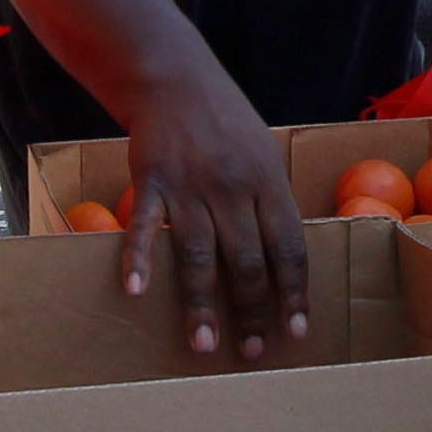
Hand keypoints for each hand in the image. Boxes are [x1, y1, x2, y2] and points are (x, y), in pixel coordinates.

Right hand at [117, 69, 310, 362]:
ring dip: (202, 305)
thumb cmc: (225, 123)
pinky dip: (139, 259)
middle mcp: (234, 188)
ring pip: (200, 255)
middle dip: (253, 311)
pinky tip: (136, 292)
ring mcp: (191, 185)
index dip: (294, 293)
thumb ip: (272, 203)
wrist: (174, 79)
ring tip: (204, 345)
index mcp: (269, 183)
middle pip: (248, 261)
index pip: (289, 248)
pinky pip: (145, 227)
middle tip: (251, 352)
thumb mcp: (264, 155)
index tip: (295, 331)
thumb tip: (286, 260)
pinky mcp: (152, 180)